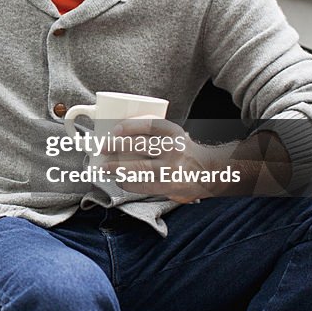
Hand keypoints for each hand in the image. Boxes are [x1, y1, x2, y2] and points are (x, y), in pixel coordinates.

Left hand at [102, 117, 234, 203]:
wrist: (209, 172)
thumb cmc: (183, 152)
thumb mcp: (173, 136)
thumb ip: (153, 134)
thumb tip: (117, 135)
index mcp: (174, 133)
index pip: (150, 124)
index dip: (130, 126)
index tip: (115, 129)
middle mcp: (174, 149)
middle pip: (140, 145)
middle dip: (117, 146)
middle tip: (103, 147)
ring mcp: (171, 168)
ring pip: (138, 167)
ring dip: (117, 167)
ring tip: (104, 168)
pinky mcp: (169, 186)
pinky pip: (143, 185)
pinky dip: (127, 183)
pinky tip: (120, 180)